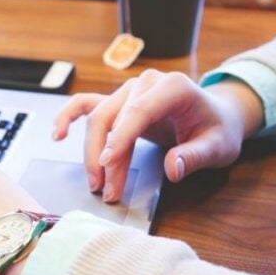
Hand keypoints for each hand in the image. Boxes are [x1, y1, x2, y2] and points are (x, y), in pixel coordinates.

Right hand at [53, 69, 263, 201]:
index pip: (139, 111)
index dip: (121, 137)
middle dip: (106, 156)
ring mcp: (129, 90)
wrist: (217, 117)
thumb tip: (173, 168)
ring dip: (92, 152)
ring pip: (98, 118)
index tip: (108, 163)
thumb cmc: (217, 130)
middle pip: (113, 117)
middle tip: (107, 190)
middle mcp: (146, 83)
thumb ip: (196, 156)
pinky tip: (58, 134)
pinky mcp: (119, 102)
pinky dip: (69, 117)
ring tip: (97, 184)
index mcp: (173, 86)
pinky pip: (87, 105)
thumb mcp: (218, 146)